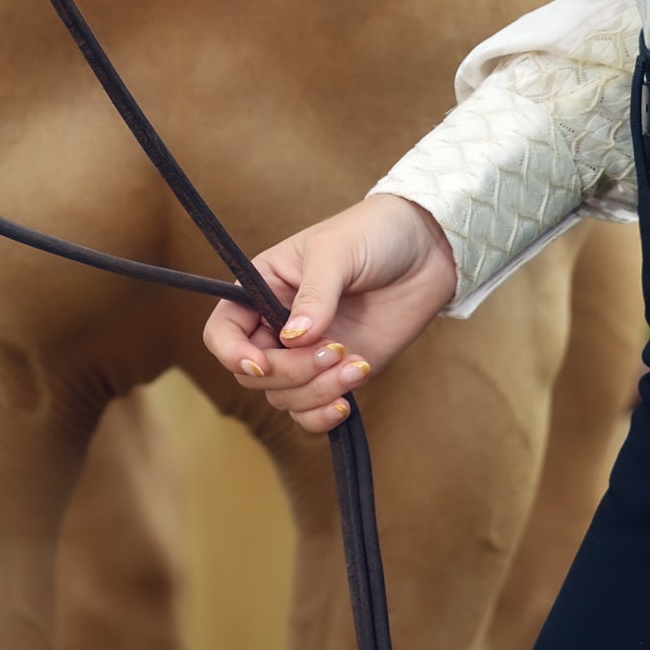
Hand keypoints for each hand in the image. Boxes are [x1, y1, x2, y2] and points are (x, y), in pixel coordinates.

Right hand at [198, 192, 458, 431]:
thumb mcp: (335, 251)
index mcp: (261, 289)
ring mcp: (307, 354)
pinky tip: (348, 399)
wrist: (427, 250)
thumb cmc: (372, 234)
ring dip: (316, 391)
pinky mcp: (338, 374)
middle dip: (290, 372)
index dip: (233, 353)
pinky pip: (313, 412)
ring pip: (285, 398)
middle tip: (333, 349)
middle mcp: (276, 326)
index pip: (223, 331)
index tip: (262, 363)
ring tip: (356, 364)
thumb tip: (293, 339)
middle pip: (255, 373)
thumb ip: (313, 295)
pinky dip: (324, 415)